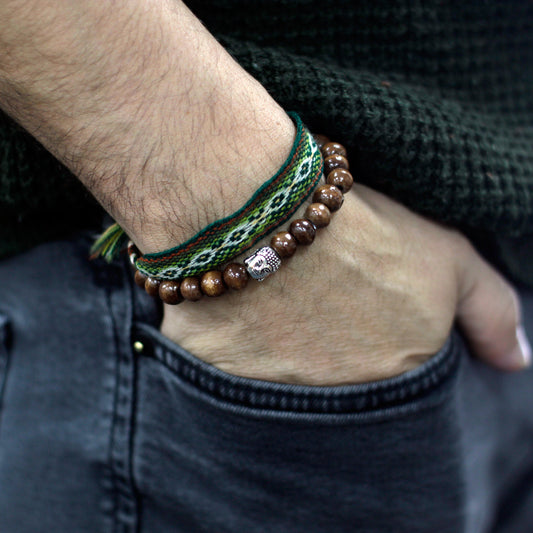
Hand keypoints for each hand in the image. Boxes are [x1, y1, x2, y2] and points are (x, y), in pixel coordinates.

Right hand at [161, 184, 530, 384]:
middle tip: (316, 297)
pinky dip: (235, 342)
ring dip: (283, 344)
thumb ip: (490, 313)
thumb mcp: (447, 259)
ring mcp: (270, 394)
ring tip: (278, 295)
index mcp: (391, 379)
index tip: (357, 303)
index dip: (374, 332)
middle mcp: (334, 401)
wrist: (263, 213)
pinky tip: (237, 305)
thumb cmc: (359, 230)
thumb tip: (515, 362)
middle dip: (332, 344)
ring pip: (284, 379)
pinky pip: (229, 370)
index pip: (392, 377)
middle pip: (339, 381)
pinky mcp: (217, 375)